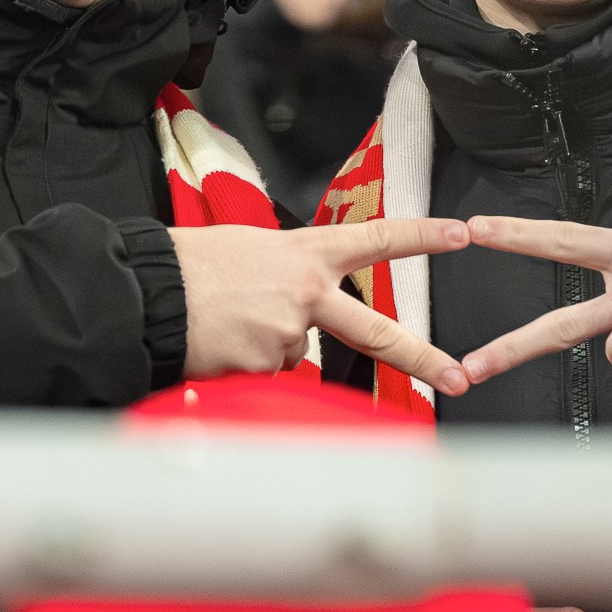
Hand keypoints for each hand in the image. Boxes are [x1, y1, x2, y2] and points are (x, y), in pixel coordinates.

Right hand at [173, 218, 470, 395]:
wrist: (150, 291)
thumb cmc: (193, 266)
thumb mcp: (251, 249)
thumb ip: (289, 277)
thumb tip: (302, 319)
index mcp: (306, 254)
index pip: (375, 239)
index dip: (422, 236)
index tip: (461, 234)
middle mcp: (307, 293)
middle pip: (378, 333)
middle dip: (423, 359)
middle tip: (458, 377)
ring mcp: (288, 333)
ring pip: (295, 355)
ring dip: (267, 348)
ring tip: (227, 324)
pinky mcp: (265, 367)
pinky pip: (267, 377)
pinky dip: (246, 367)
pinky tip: (220, 345)